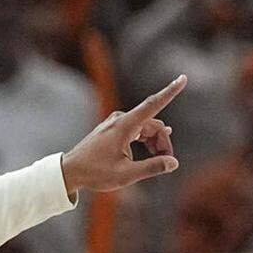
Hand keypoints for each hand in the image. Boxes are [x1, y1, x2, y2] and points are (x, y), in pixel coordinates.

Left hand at [61, 75, 185, 194]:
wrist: (70, 171)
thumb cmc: (95, 173)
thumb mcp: (125, 175)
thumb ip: (152, 167)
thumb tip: (173, 162)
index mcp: (124, 126)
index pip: (153, 104)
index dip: (170, 91)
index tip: (183, 78)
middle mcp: (120, 119)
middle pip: (154, 124)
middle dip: (163, 141)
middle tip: (166, 162)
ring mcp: (115, 122)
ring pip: (146, 127)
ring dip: (155, 142)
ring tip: (158, 159)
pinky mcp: (112, 128)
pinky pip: (136, 129)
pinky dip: (146, 139)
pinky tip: (152, 146)